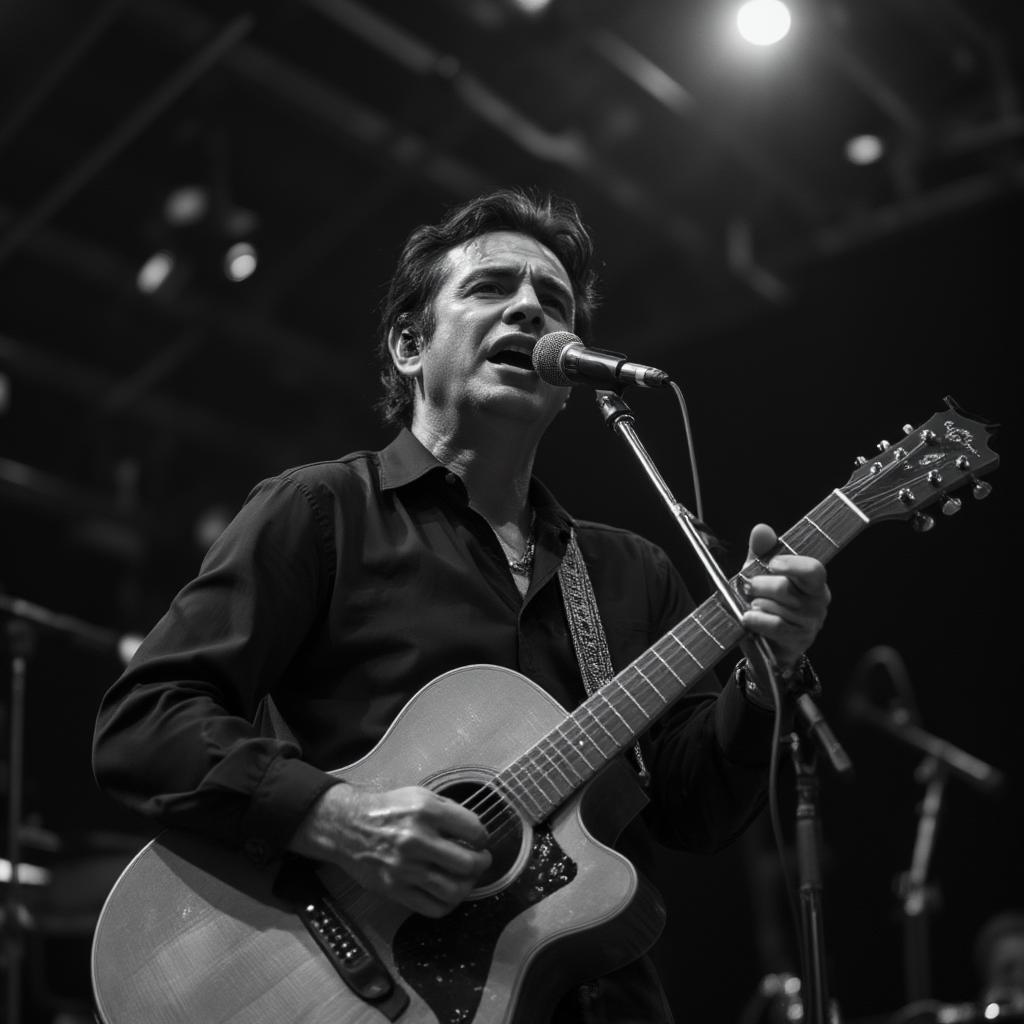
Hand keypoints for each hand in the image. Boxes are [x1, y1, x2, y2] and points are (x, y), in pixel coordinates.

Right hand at [290, 783, 491, 917]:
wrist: (348, 827)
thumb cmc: (387, 809)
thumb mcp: (419, 795)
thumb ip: (448, 811)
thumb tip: (475, 831)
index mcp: (426, 811)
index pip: (474, 830)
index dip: (483, 836)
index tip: (480, 839)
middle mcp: (417, 840)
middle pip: (468, 863)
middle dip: (482, 863)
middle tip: (481, 859)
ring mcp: (405, 868)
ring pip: (454, 890)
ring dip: (468, 885)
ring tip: (467, 877)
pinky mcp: (396, 890)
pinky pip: (433, 908)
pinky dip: (449, 904)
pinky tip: (450, 893)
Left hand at [739, 522, 830, 677]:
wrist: (766, 642)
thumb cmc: (766, 602)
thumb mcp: (760, 574)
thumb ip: (762, 552)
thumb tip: (762, 529)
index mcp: (813, 582)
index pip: (813, 569)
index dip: (790, 565)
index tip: (770, 565)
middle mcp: (818, 602)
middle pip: (786, 588)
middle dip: (759, 586)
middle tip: (748, 587)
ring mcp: (811, 623)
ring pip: (777, 607)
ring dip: (756, 605)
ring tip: (752, 606)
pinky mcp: (800, 640)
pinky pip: (775, 625)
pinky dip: (757, 620)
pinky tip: (748, 618)